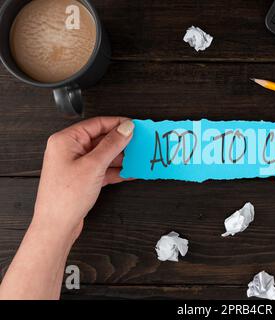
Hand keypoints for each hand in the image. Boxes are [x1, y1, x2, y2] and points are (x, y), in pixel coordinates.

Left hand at [33, 117, 134, 241]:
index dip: (118, 123)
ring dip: (120, 158)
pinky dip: (116, 171)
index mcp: (66, 140)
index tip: (134, 125)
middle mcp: (69, 150)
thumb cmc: (65, 197)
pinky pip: (102, 169)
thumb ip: (112, 144)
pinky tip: (129, 172)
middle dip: (121, 143)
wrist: (57, 226)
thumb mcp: (94, 165)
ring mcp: (75, 165)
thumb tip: (126, 128)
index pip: (97, 124)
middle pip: (101, 139)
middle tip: (139, 143)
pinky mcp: (82, 178)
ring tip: (137, 159)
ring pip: (103, 155)